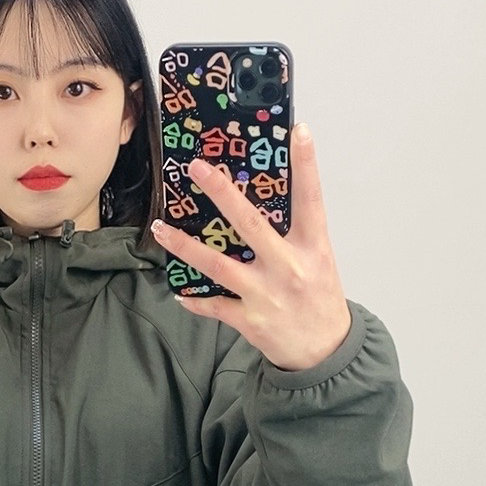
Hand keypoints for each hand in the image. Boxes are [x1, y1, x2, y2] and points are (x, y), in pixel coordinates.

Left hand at [151, 123, 352, 372]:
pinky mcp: (250, 320)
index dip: (307, 164)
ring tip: (160, 228)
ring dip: (184, 246)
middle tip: (197, 168)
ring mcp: (266, 294)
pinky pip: (214, 305)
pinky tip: (179, 290)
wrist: (325, 353)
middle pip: (251, 224)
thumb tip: (261, 200)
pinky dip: (194, 299)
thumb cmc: (320, 299)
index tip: (299, 131)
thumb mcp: (319, 261)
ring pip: (217, 265)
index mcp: (313, 248)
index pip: (311, 199)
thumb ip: (295, 233)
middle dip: (221, 193)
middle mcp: (289, 267)